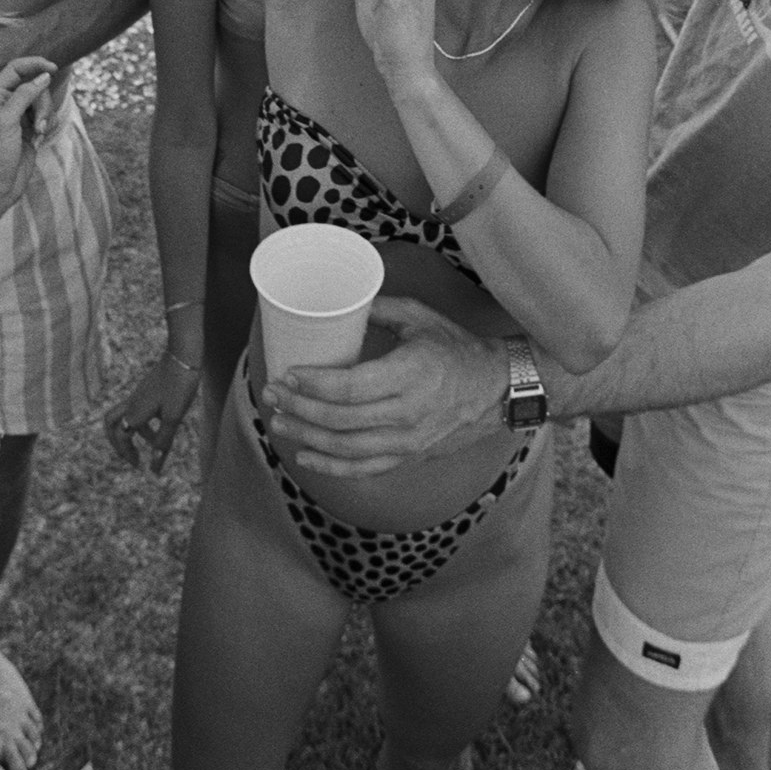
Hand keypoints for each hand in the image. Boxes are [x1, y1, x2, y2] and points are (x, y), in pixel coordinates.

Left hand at [0, 56, 60, 213]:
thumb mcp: (6, 121)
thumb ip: (24, 95)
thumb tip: (44, 76)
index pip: (16, 69)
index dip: (34, 64)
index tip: (53, 69)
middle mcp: (7, 103)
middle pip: (34, 85)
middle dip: (42, 100)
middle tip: (37, 121)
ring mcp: (20, 116)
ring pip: (42, 101)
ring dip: (45, 114)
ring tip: (37, 132)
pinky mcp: (30, 128)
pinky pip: (45, 115)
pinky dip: (46, 123)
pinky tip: (38, 138)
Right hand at [102, 349, 201, 473]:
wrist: (183, 354)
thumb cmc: (180, 384)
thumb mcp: (174, 416)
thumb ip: (164, 440)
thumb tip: (154, 465)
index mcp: (135, 412)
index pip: (121, 437)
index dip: (127, 454)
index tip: (140, 467)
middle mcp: (132, 403)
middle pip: (111, 424)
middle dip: (118, 442)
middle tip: (132, 456)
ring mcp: (139, 395)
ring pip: (125, 416)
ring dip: (136, 432)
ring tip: (155, 443)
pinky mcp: (148, 388)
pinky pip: (139, 409)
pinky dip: (146, 421)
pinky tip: (164, 423)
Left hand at [264, 296, 509, 477]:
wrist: (498, 389)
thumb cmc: (458, 349)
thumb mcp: (422, 319)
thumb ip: (381, 308)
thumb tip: (343, 300)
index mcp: (410, 374)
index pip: (349, 388)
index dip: (312, 385)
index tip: (287, 374)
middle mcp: (408, 413)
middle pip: (340, 420)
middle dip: (298, 408)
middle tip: (272, 394)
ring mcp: (408, 440)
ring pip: (346, 448)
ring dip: (306, 437)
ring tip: (279, 422)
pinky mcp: (409, 456)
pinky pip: (363, 469)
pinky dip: (330, 467)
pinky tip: (305, 457)